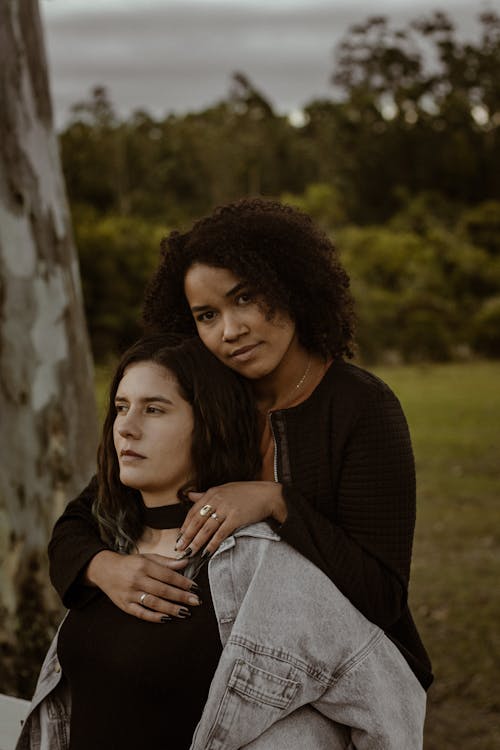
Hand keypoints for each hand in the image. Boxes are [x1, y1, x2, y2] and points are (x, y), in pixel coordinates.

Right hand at [85, 550, 201, 621]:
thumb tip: (186, 562)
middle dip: (181, 597)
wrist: (104, 569)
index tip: (195, 587)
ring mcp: (130, 594)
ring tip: (185, 612)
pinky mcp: (124, 605)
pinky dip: (154, 617)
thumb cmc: (130, 563)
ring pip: (153, 603)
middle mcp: (137, 580)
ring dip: (171, 608)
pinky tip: (167, 618)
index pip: (167, 575)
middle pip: (163, 590)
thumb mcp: (147, 557)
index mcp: (144, 566)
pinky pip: (141, 613)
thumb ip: (166, 561)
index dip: (182, 582)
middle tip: (196, 601)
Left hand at [175, 481, 286, 558]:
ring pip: (206, 528)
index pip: (193, 511)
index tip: (179, 537)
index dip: (185, 525)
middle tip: (179, 549)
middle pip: (197, 521)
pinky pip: (221, 533)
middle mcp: (217, 500)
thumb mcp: (224, 489)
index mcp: (212, 493)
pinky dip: (213, 544)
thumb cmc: (246, 492)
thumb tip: (189, 495)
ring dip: (196, 542)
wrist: (268, 495)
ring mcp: (226, 509)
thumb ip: (206, 494)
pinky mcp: (236, 518)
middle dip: (187, 536)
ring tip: (189, 553)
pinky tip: (207, 552)